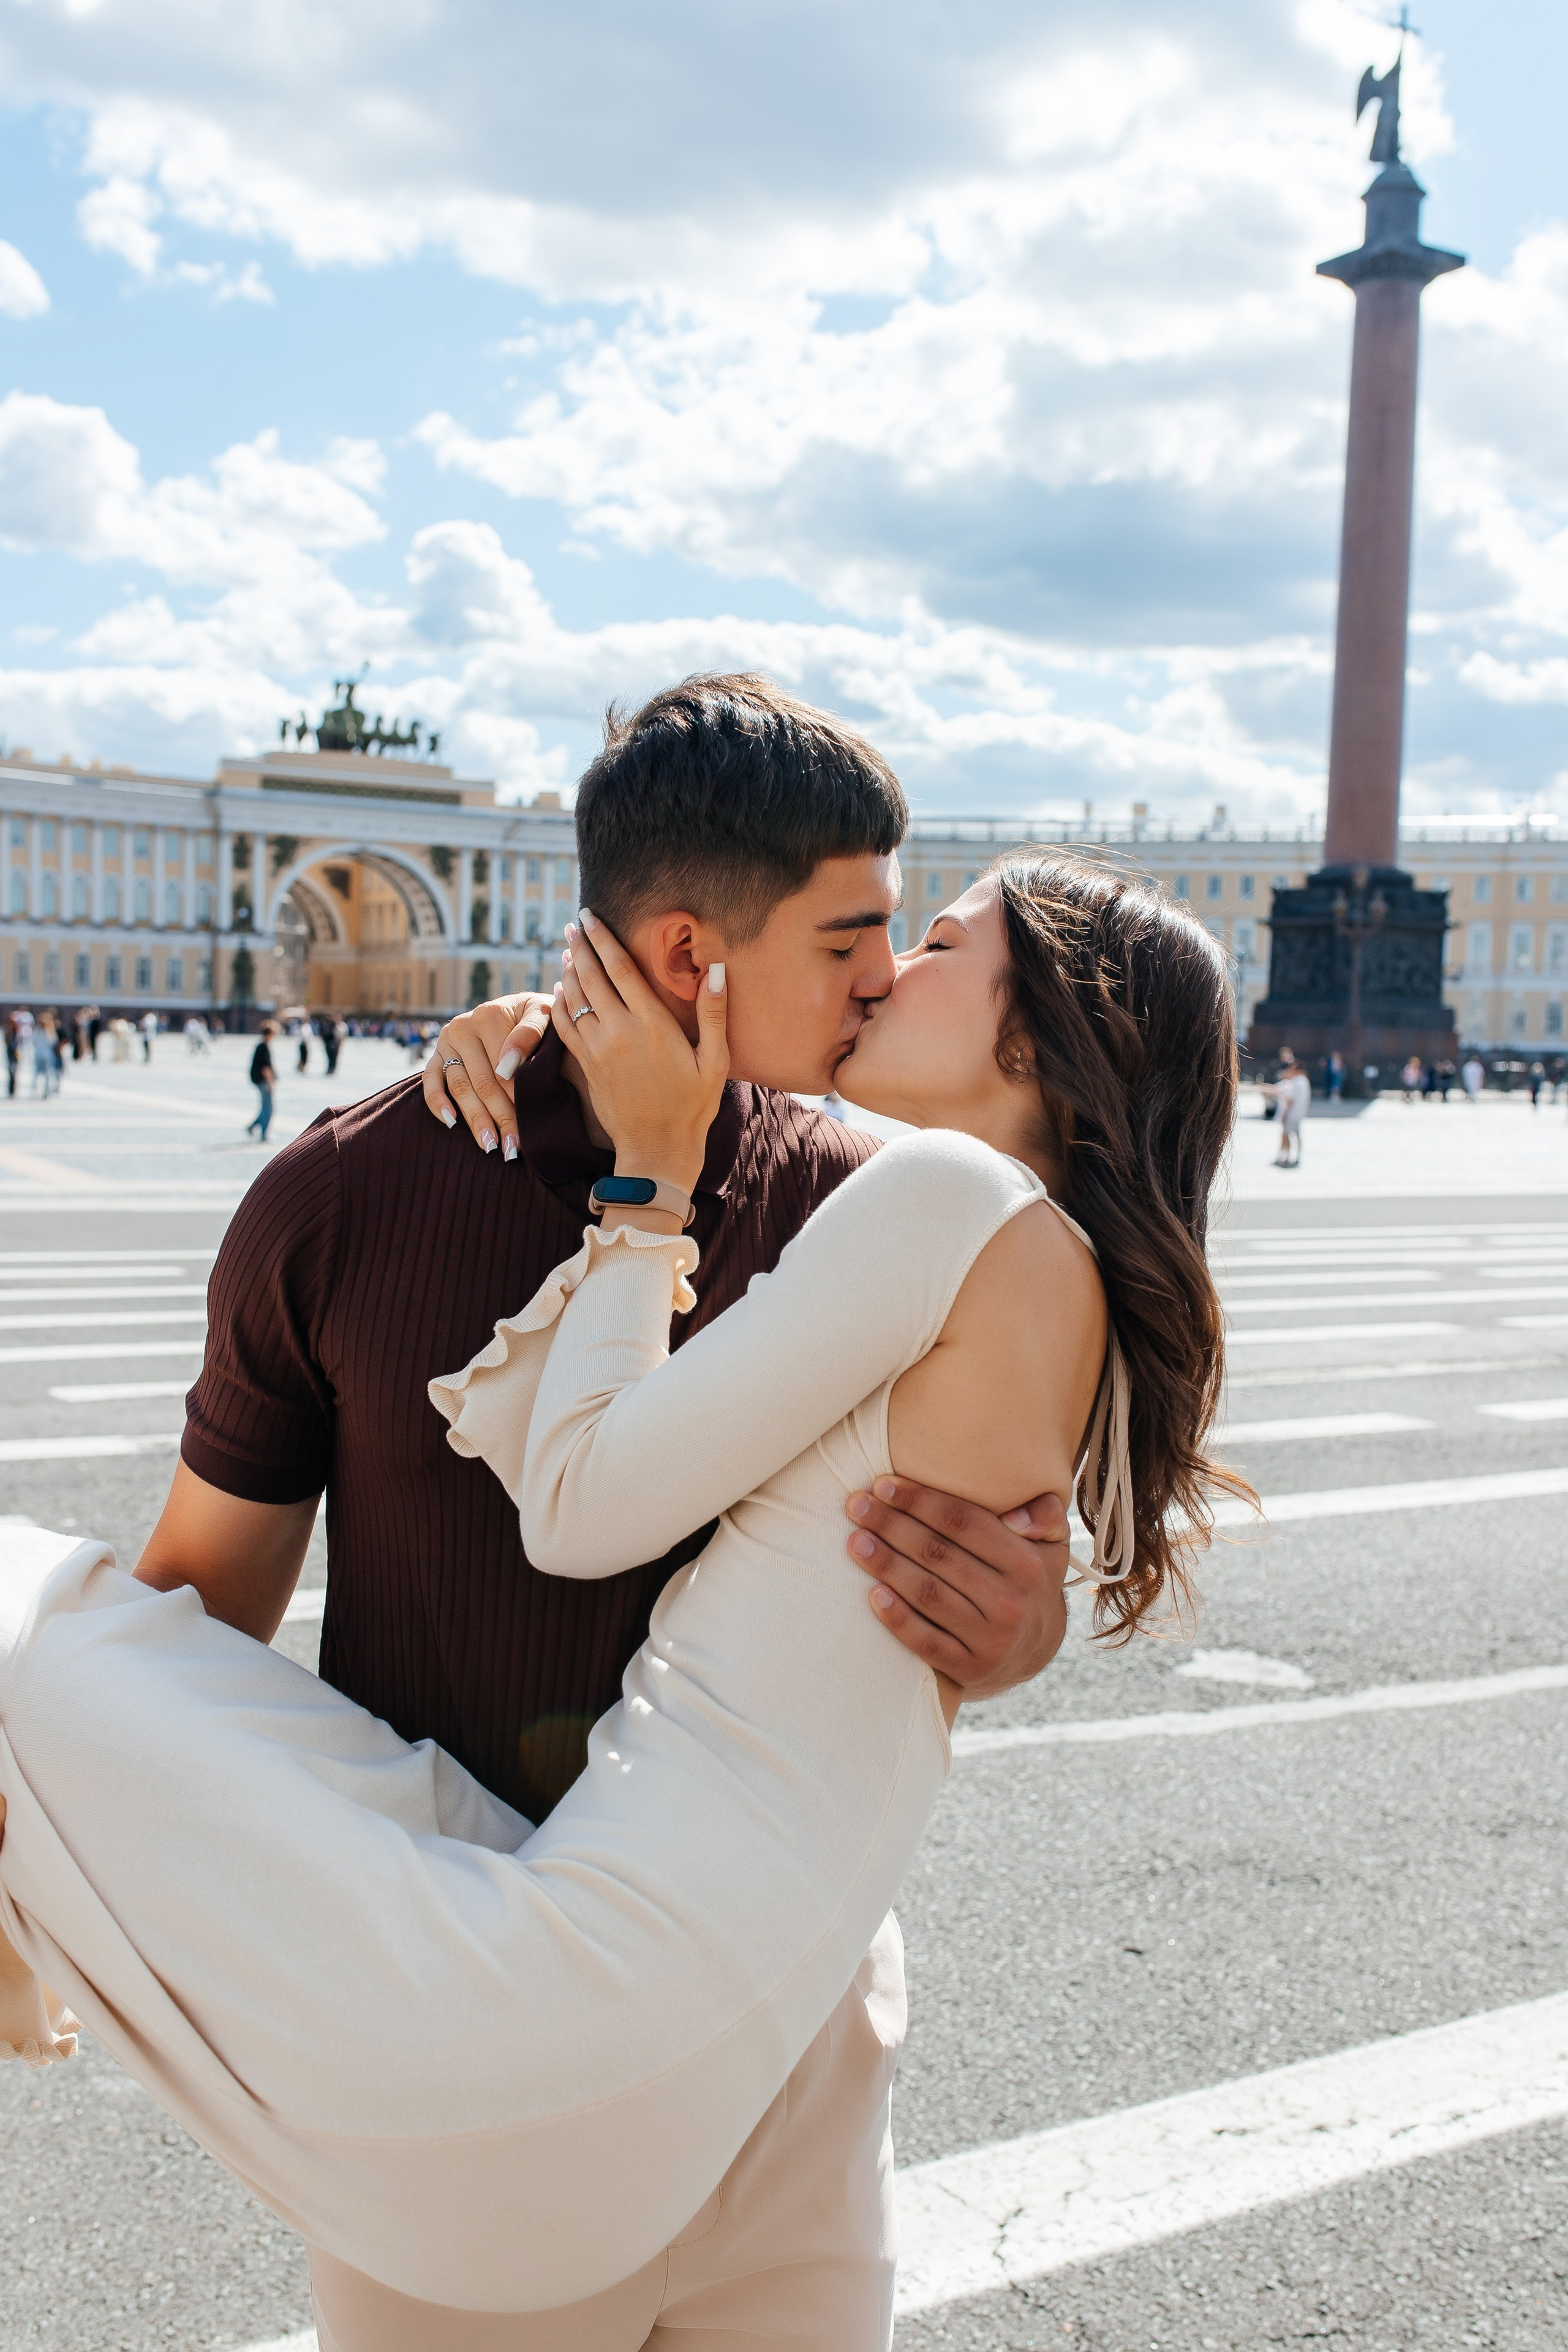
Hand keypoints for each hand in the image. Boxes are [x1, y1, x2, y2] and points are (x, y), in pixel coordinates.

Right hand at [421, 994, 552, 1158]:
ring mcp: (447, 1041)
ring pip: (460, 1088)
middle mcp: (463, 1027)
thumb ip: (530, 1032)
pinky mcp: (436, 1053)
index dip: (517, 1099)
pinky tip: (451, 1123)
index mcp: (489, 1016)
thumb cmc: (539, 1016)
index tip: (530, 1127)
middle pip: (483, 1082)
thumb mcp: (543, 1013)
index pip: (503, 1069)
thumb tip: (506, 1068)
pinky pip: (430, 1080)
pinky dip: (437, 1102)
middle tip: (512, 1148)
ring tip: (491, 1146)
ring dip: (475, 1119)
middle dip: (500, 1117)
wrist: (521, 1007)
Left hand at [554, 910, 726, 1192]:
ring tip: (567, 950)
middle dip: (580, 946)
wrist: (657, 1150)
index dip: (603, 939)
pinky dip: (558, 1003)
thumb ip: (713, 1013)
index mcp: (652, 1025)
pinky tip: (559, 991)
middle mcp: (619, 1032)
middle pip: (591, 977)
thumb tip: (716, 969)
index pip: (620, 970)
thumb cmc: (693, 1105)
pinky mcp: (586, 1067)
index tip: (591, 916)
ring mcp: (598, 1049)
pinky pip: (564, 1027)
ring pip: (573, 998)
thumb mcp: (714, 1061)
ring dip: (567, 971)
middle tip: (573, 924)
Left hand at [844, 1481, 1070, 1698]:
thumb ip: (1044, 1514)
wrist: (1035, 1650)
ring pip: (928, 1594)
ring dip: (886, 1565)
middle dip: (891, 1526)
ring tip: (855, 1541)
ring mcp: (991, 1639)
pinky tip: (872, 1595)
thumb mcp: (1052, 1543)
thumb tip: (1015, 1516)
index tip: (882, 1485)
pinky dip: (898, 1619)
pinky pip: (927, 1643)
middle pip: (938, 1555)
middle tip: (856, 1506)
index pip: (963, 1522)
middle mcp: (1010, 1602)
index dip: (919, 1500)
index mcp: (1027, 1563)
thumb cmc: (1030, 1580)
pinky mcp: (970, 1669)